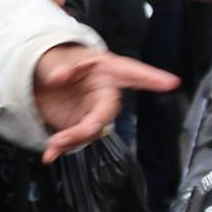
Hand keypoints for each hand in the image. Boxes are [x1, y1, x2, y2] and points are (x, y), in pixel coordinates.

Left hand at [33, 45, 178, 161]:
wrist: (41, 80)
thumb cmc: (60, 61)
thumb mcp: (58, 57)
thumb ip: (59, 66)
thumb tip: (58, 75)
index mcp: (106, 69)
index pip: (133, 72)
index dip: (152, 77)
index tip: (170, 82)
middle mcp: (104, 92)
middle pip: (107, 112)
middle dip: (94, 124)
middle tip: (84, 130)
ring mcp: (92, 111)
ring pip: (91, 130)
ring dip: (72, 138)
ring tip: (54, 143)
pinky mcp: (79, 124)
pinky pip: (75, 139)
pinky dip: (61, 148)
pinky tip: (50, 154)